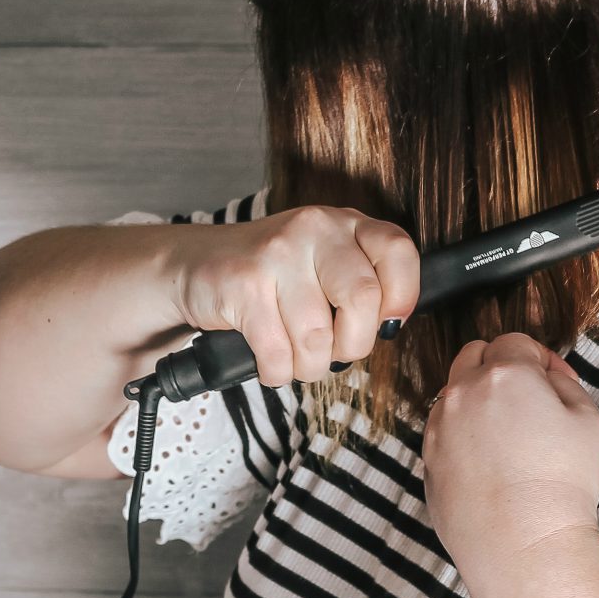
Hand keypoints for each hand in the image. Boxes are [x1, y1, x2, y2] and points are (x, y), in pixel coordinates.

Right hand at [170, 205, 420, 385]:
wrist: (196, 264)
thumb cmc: (274, 277)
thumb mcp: (326, 265)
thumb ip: (364, 284)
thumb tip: (390, 327)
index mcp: (346, 224)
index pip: (398, 251)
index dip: (402, 297)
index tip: (386, 324)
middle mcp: (315, 229)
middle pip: (363, 299)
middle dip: (352, 345)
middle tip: (336, 350)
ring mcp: (277, 254)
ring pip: (317, 337)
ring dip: (309, 366)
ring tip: (296, 357)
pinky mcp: (243, 284)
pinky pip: (277, 354)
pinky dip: (277, 372)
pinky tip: (270, 360)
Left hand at [420, 332, 598, 575]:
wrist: (524, 545)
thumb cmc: (562, 482)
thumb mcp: (590, 420)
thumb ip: (565, 383)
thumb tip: (547, 377)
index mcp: (505, 374)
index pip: (516, 342)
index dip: (540, 358)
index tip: (555, 382)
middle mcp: (463, 393)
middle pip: (475, 355)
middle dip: (501, 365)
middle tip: (528, 398)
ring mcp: (439, 428)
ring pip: (454, 393)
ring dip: (478, 399)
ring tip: (509, 436)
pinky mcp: (428, 461)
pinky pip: (443, 431)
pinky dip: (462, 434)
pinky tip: (490, 463)